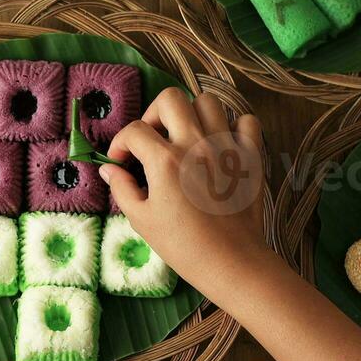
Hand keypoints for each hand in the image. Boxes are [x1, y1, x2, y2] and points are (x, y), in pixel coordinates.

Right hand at [100, 89, 268, 301]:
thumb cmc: (183, 245)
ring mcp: (226, 146)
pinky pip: (246, 121)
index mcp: (165, 160)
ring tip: (186, 137)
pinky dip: (233, 126)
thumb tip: (110, 169)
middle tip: (153, 139)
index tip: (122, 161)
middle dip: (154, 114)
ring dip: (192, 114)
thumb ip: (122, 188)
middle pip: (170, 99)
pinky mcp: (250, 156)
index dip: (121, 143)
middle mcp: (196, 144)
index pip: (135, 131)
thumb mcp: (142, 220)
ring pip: (208, 101)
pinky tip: (221, 145)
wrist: (231, 262)